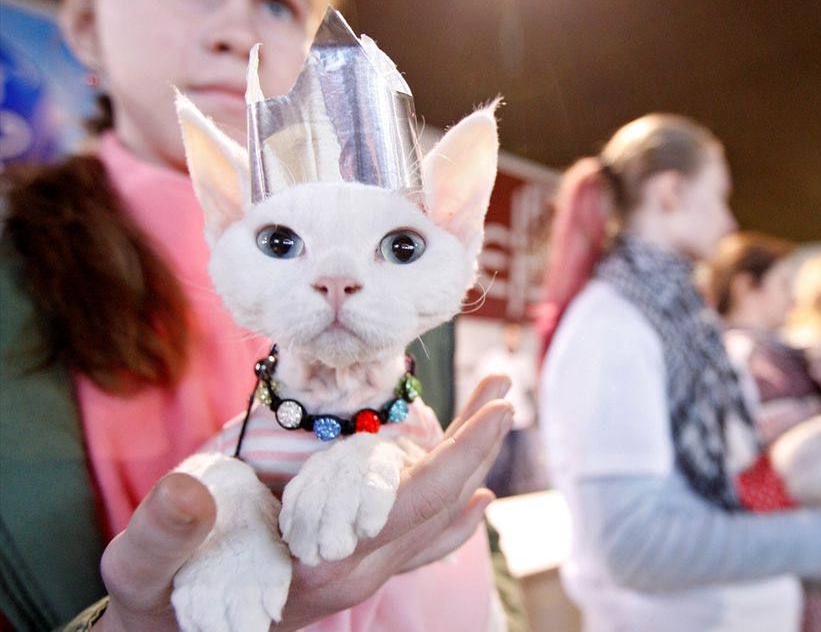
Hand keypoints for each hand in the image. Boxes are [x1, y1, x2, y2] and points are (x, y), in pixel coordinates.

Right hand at [93, 375, 512, 630]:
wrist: (171, 631)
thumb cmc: (160, 595)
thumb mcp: (144, 568)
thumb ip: (166, 534)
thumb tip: (190, 493)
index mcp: (323, 565)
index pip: (410, 507)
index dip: (457, 457)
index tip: (497, 411)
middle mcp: (357, 569)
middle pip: (439, 503)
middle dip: (476, 442)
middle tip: (504, 386)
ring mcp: (360, 567)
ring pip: (435, 513)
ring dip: (468, 457)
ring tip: (494, 404)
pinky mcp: (353, 560)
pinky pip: (418, 534)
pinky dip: (452, 503)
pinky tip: (476, 488)